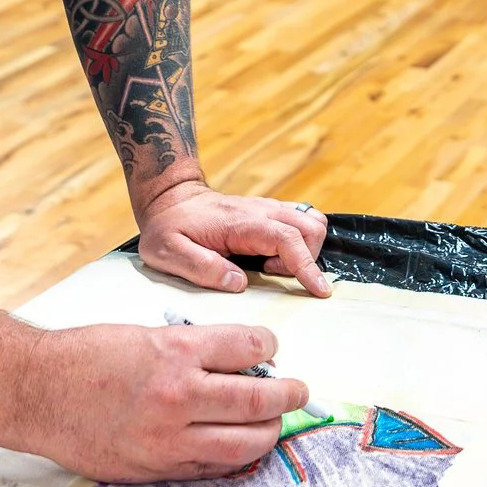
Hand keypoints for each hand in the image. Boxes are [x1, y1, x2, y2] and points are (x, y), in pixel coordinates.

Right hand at [12, 322, 302, 480]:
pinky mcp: (157, 467)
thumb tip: (239, 363)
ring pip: (246, 441)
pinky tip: (240, 446)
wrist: (36, 391)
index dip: (270, 347)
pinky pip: (214, 467)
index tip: (271, 349)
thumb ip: (193, 351)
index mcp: (176, 351)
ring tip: (276, 422)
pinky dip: (235, 457)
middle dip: (288, 394)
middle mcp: (179, 394)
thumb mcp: (146, 335)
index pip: (250, 346)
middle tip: (298, 391)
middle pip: (260, 399)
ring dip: (271, 431)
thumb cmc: (84, 356)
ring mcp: (169, 437)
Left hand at [136, 179, 331, 296]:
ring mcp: (267, 209)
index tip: (319, 290)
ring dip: (305, 250)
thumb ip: (202, 267)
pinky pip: (301, 222)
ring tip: (271, 268)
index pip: (288, 239)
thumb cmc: (168, 226)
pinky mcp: (269, 212)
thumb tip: (237, 283)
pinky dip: (300, 243)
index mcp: (242, 223)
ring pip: (312, 221)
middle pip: (311, 227)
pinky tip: (272, 258)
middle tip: (271, 275)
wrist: (170, 197)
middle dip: (307, 259)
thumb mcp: (168, 251)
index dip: (306, 265)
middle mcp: (262, 211)